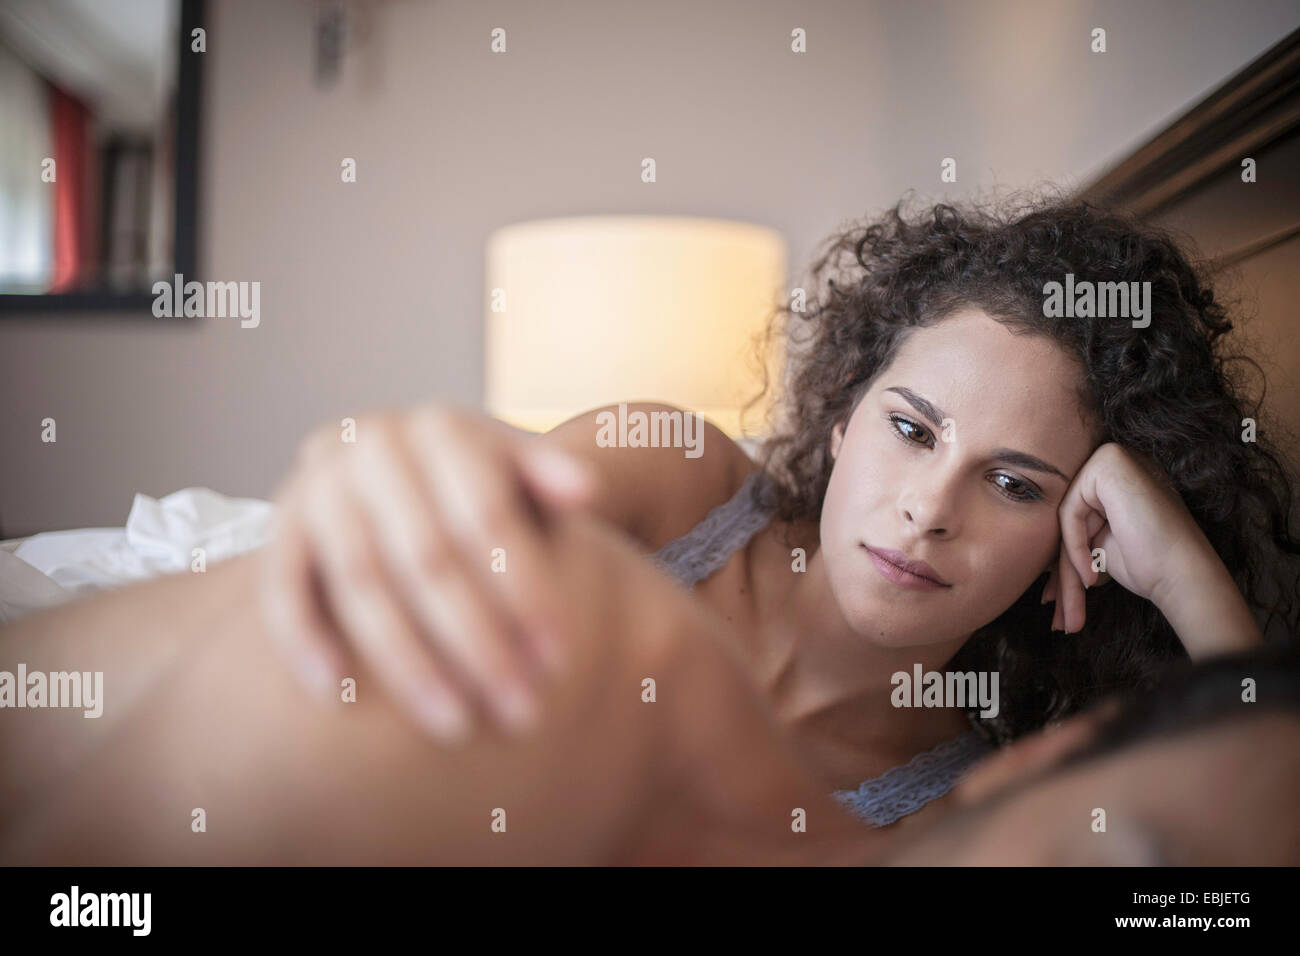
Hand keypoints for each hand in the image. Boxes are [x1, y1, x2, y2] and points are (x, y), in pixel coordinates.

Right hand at [257, 403, 599, 741]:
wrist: (397, 467)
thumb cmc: (476, 480)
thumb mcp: (518, 469)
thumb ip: (549, 478)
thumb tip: (587, 490)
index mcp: (443, 427)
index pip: (487, 517)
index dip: (526, 590)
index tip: (560, 659)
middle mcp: (373, 445)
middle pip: (429, 558)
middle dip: (479, 642)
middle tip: (521, 710)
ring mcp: (320, 484)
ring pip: (362, 582)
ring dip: (407, 661)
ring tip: (454, 725)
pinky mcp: (281, 524)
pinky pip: (283, 587)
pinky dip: (304, 640)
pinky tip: (337, 697)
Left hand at [1042, 441, 1224, 634]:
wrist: (1184, 575)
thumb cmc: (1149, 565)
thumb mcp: (1098, 548)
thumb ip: (1070, 540)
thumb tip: (1037, 561)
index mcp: (1112, 480)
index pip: (1072, 519)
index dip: (1063, 563)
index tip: (1057, 603)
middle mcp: (1112, 461)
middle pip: (1068, 520)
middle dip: (1062, 574)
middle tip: (1061, 620)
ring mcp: (1112, 458)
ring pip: (1065, 520)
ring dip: (1066, 572)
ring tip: (1070, 616)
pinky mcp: (1109, 464)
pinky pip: (1070, 512)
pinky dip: (1075, 547)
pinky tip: (1091, 576)